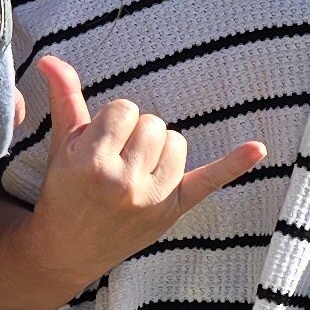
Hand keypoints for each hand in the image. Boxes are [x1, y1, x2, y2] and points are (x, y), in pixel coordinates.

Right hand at [4, 54, 264, 305]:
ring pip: (176, 143)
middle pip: (153, 123)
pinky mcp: (172, 212)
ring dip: (160, 148)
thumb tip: (52, 58)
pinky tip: (256, 148)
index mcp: (90, 162)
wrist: (65, 251)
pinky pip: (209, 180)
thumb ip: (65, 98)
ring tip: (136, 168)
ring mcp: (151, 200)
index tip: (99, 142)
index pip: (124, 109)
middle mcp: (123, 182)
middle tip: (116, 158)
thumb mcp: (61, 146)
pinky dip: (234, 164)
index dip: (113, 120)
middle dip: (135, 133)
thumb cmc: (63, 191)